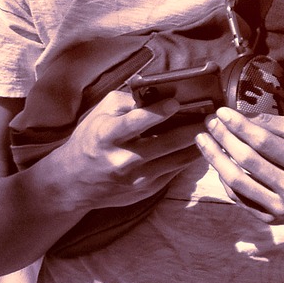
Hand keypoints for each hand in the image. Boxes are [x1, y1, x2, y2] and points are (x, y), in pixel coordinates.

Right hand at [44, 88, 201, 214]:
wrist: (73, 182)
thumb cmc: (90, 140)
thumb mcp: (100, 115)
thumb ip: (128, 102)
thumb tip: (158, 92)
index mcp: (107, 136)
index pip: (136, 122)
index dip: (158, 111)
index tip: (176, 102)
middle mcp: (122, 160)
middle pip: (165, 143)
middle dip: (191, 127)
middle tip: (210, 114)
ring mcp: (136, 179)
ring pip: (176, 159)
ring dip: (196, 143)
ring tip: (209, 128)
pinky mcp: (145, 190)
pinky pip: (174, 172)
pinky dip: (188, 157)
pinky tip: (197, 145)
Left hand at [195, 107, 283, 222]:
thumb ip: (277, 125)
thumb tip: (242, 116)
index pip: (262, 142)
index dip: (238, 126)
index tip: (221, 112)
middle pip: (246, 162)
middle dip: (223, 138)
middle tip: (209, 123)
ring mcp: (282, 209)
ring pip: (237, 183)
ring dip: (216, 159)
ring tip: (204, 141)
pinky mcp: (273, 220)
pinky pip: (240, 199)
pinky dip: (225, 180)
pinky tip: (217, 162)